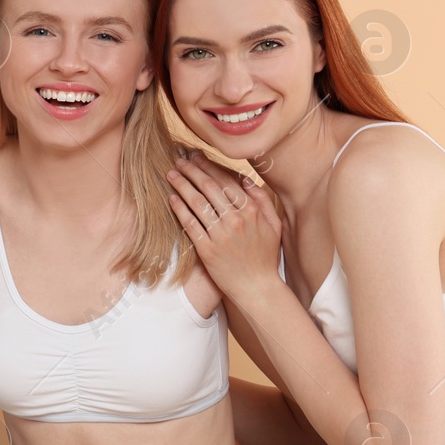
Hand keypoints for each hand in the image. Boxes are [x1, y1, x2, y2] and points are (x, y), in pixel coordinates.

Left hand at [167, 156, 281, 301]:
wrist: (256, 287)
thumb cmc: (265, 255)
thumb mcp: (273, 225)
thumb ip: (262, 200)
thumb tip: (245, 179)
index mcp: (251, 211)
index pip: (226, 181)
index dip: (209, 166)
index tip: (197, 157)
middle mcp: (235, 220)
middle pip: (209, 187)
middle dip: (192, 170)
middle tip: (180, 160)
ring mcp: (220, 234)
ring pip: (197, 203)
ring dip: (182, 185)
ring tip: (171, 174)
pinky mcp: (207, 249)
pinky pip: (190, 224)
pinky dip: (180, 209)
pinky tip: (172, 199)